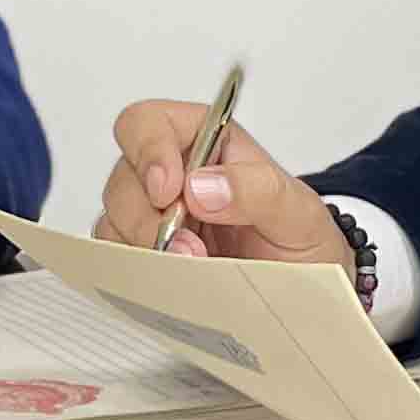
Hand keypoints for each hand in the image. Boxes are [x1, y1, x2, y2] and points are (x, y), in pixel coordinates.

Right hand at [93, 102, 351, 265]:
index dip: (149, 150)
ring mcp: (155, 216)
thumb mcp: (300, 214)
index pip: (150, 123)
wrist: (306, 297)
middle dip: (148, 217)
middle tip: (188, 250)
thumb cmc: (302, 244)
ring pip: (114, 218)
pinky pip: (116, 256)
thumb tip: (202, 186)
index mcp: (207, 142)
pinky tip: (171, 281)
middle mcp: (174, 173)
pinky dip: (136, 270)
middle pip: (124, 176)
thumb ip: (260, 190)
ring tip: (191, 270)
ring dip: (145, 247)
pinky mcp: (146, 254)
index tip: (169, 191)